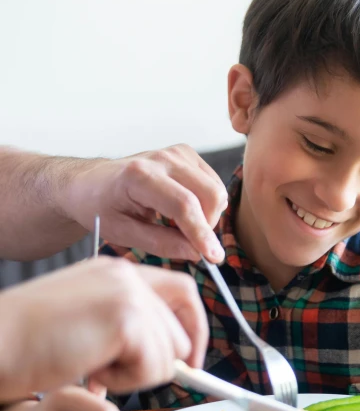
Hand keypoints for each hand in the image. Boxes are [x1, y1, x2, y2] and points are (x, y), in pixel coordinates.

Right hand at [0, 257, 208, 400]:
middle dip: (161, 362)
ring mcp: (129, 293)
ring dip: (137, 375)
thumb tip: (177, 355)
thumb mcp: (86, 320)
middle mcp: (127, 274)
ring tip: (95, 370)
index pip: (181, 290)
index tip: (190, 360)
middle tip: (116, 373)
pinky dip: (126, 382)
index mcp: (117, 271)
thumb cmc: (28, 343)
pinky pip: (153, 366)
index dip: (192, 326)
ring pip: (170, 352)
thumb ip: (127, 324)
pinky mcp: (125, 318)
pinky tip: (93, 373)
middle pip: (181, 326)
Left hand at [63, 144, 227, 261]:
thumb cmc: (101, 207)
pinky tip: (182, 211)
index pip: (184, 205)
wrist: (91, 181)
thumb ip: (160, 244)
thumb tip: (196, 253)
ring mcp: (177, 153)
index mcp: (140, 176)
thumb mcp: (121, 233)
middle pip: (210, 194)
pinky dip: (206, 204)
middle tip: (189, 243)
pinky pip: (213, 183)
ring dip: (207, 216)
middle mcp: (163, 159)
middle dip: (207, 226)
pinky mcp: (186, 154)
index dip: (202, 233)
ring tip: (179, 226)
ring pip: (216, 190)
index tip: (214, 257)